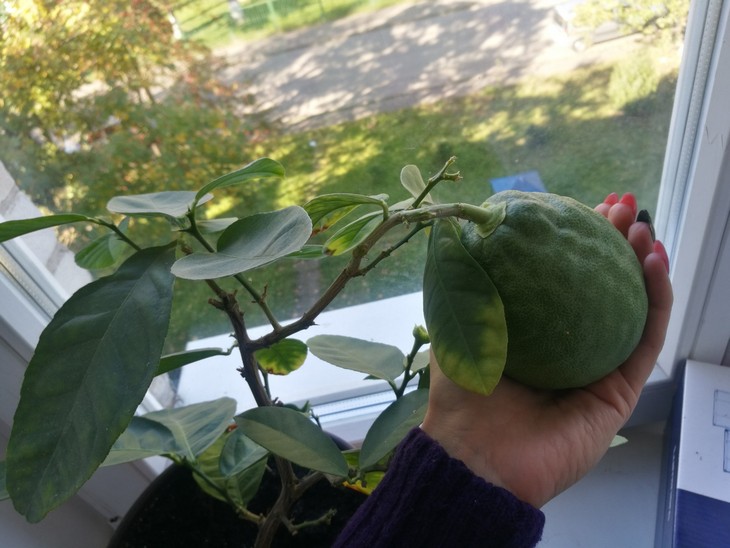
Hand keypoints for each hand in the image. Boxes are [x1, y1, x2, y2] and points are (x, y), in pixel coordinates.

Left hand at [421, 192, 672, 507]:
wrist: (478, 455)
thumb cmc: (463, 394)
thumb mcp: (457, 327)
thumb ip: (464, 286)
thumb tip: (461, 231)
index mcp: (534, 331)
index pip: (561, 277)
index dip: (575, 240)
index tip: (582, 206)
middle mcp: (568, 345)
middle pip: (601, 286)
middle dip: (613, 242)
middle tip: (621, 206)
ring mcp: (597, 367)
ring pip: (631, 306)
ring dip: (642, 262)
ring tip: (641, 226)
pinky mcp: (620, 391)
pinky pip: (646, 338)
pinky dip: (656, 298)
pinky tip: (654, 262)